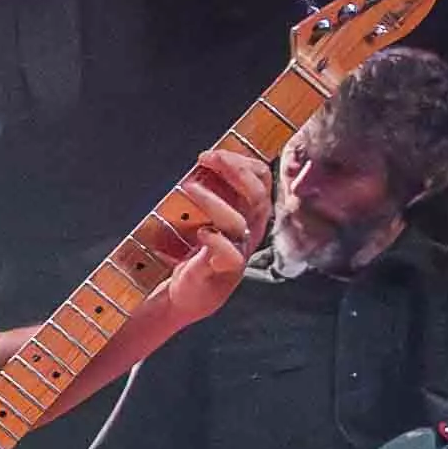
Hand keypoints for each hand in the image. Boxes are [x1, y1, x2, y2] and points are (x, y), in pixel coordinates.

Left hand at [132, 147, 271, 320]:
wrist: (186, 295)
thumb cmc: (197, 251)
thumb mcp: (208, 217)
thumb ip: (212, 192)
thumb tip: (203, 161)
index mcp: (250, 214)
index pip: (261, 180)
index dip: (241, 162)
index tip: (211, 154)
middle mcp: (250, 230)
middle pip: (256, 195)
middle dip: (234, 171)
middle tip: (205, 158)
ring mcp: (239, 250)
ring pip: (239, 221)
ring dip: (213, 200)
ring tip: (188, 186)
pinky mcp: (224, 270)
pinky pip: (231, 254)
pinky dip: (216, 240)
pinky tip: (201, 232)